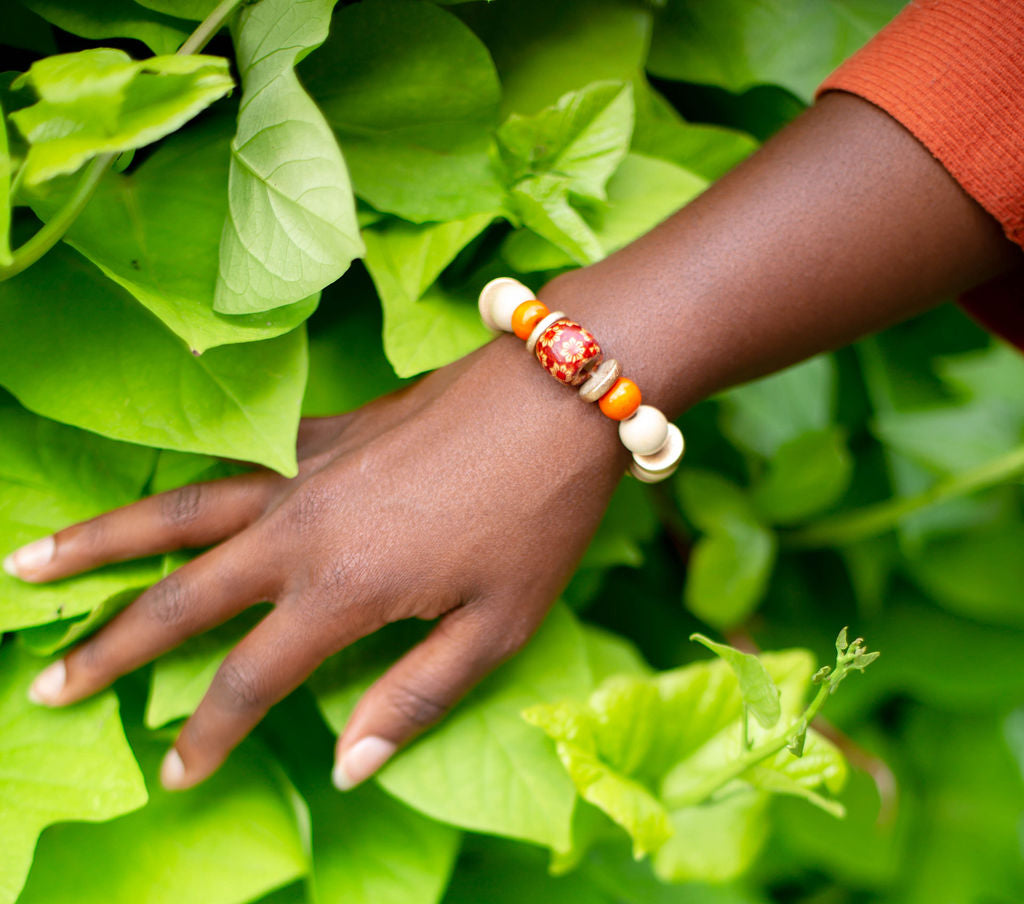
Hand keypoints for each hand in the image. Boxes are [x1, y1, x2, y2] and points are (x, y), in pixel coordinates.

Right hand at [5, 329, 626, 790]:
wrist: (559, 391)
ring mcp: (307, 469)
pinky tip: (162, 496)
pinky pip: (233, 462)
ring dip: (102, 540)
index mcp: (344, 588)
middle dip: (106, 644)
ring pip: (179, 508)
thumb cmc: (541, 516)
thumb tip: (348, 765)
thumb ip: (416, 695)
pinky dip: (182, 484)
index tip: (175, 770)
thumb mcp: (500, 624)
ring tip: (32, 561)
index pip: (247, 679)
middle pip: (180, 593)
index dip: (206, 733)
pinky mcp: (327, 429)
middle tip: (42, 685)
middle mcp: (302, 527)